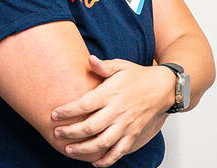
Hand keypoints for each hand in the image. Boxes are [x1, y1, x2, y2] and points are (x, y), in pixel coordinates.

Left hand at [51, 56, 172, 165]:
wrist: (162, 88)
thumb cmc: (138, 76)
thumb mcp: (120, 65)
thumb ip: (104, 66)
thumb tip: (90, 59)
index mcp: (111, 94)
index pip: (85, 104)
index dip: (68, 111)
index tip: (54, 114)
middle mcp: (118, 111)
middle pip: (90, 127)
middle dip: (71, 132)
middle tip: (57, 133)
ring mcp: (126, 125)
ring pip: (102, 142)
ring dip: (84, 149)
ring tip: (69, 149)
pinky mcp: (133, 135)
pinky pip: (119, 151)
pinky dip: (107, 160)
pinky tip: (95, 162)